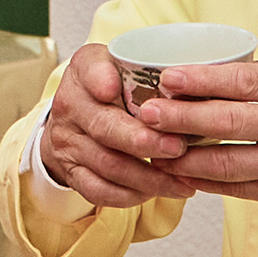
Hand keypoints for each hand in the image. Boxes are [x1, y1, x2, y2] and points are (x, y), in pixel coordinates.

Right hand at [36, 44, 186, 208]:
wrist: (74, 114)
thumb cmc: (111, 83)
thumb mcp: (122, 61)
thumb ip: (146, 65)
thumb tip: (188, 81)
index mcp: (84, 70)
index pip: (90, 70)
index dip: (101, 79)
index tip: (114, 88)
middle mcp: (70, 106)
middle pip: (105, 128)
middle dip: (145, 142)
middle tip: (178, 147)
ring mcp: (68, 142)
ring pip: (108, 165)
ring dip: (149, 177)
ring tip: (182, 180)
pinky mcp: (71, 172)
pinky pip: (100, 191)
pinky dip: (131, 195)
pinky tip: (157, 192)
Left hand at [132, 58, 257, 237]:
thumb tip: (225, 75)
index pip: (242, 80)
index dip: (199, 80)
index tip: (167, 77)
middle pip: (224, 120)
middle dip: (178, 116)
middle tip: (145, 111)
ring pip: (222, 160)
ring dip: (181, 155)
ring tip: (152, 145)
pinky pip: (234, 187)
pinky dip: (204, 180)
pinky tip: (182, 172)